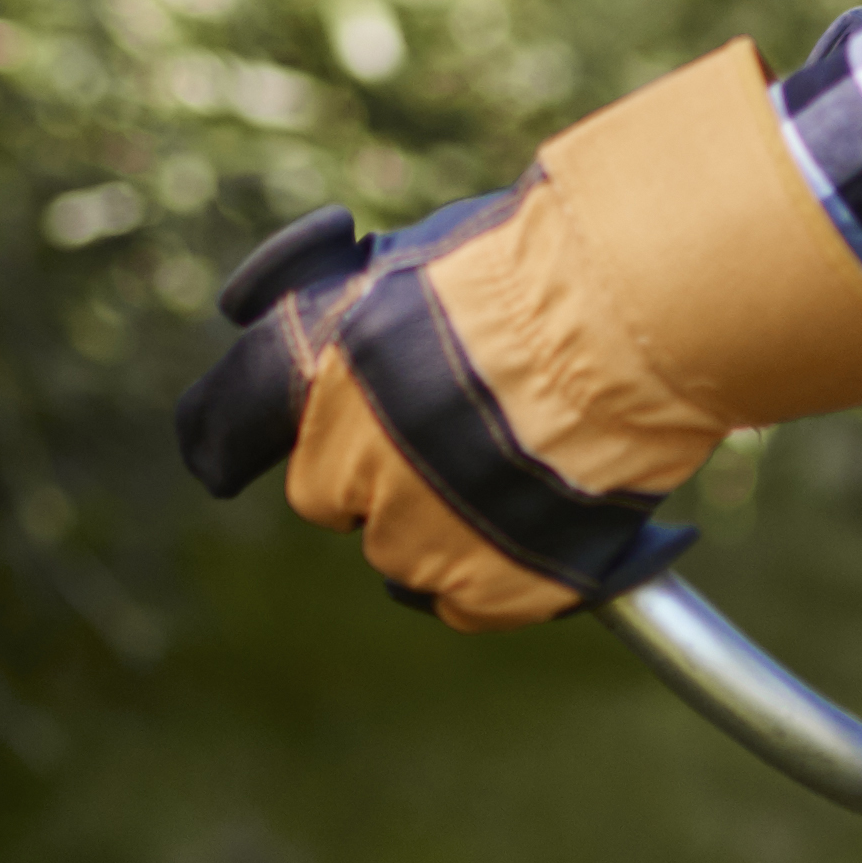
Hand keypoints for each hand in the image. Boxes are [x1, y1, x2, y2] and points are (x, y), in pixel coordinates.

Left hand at [173, 45, 861, 629]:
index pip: (219, 427)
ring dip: (445, 524)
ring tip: (522, 468)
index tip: (231, 453)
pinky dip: (501, 573)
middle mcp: (348, 461)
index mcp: (316, 370)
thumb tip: (345, 339)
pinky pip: (466, 603)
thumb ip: (365, 318)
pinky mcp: (488, 586)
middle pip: (329, 499)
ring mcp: (418, 534)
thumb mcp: (421, 259)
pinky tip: (548, 520)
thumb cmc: (547, 262)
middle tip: (452, 435)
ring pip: (402, 558)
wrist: (641, 313)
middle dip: (375, 474)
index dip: (228, 438)